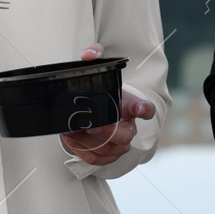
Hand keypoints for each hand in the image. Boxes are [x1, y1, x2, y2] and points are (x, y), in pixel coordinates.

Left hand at [60, 44, 155, 165]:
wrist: (95, 110)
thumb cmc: (100, 92)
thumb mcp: (97, 70)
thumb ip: (94, 54)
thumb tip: (89, 54)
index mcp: (131, 104)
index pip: (145, 108)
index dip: (144, 110)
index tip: (141, 110)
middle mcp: (129, 126)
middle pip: (125, 135)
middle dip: (104, 132)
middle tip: (86, 124)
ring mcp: (120, 143)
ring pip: (108, 149)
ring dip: (86, 141)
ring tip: (70, 129)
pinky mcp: (109, 155)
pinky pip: (97, 159)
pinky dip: (81, 151)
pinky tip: (70, 138)